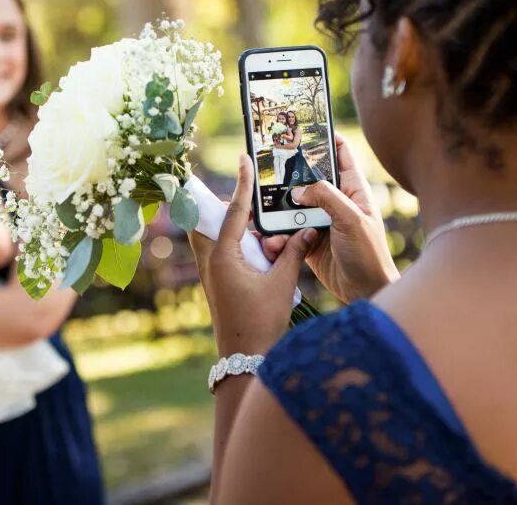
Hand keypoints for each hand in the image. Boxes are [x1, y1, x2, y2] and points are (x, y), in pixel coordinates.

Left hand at [187, 155, 318, 356]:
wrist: (244, 357)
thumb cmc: (262, 321)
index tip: (243, 158)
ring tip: (250, 213)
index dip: (242, 183)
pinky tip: (252, 243)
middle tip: (243, 189)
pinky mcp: (216, 282)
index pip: (233, 210)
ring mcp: (210, 272)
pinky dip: (232, 240)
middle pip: (208, 218)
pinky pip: (218, 250)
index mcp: (223, 256)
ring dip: (227, 222)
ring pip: (210, 235)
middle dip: (223, 202)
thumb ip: (294, 252)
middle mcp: (210, 261)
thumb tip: (308, 228)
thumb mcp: (282, 282)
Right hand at [267, 133, 398, 301]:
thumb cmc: (369, 255)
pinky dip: (278, 236)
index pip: (340, 156)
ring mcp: (320, 222)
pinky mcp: (308, 241)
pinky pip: (287, 232)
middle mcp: (335, 203)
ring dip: (278, 213)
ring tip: (265, 217)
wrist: (366, 292)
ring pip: (292, 208)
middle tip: (267, 172)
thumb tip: (298, 189)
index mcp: (352, 191)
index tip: (305, 127)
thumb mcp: (352, 220)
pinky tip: (273, 243)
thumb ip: (326, 198)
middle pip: (307, 180)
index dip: (325, 139)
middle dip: (288, 178)